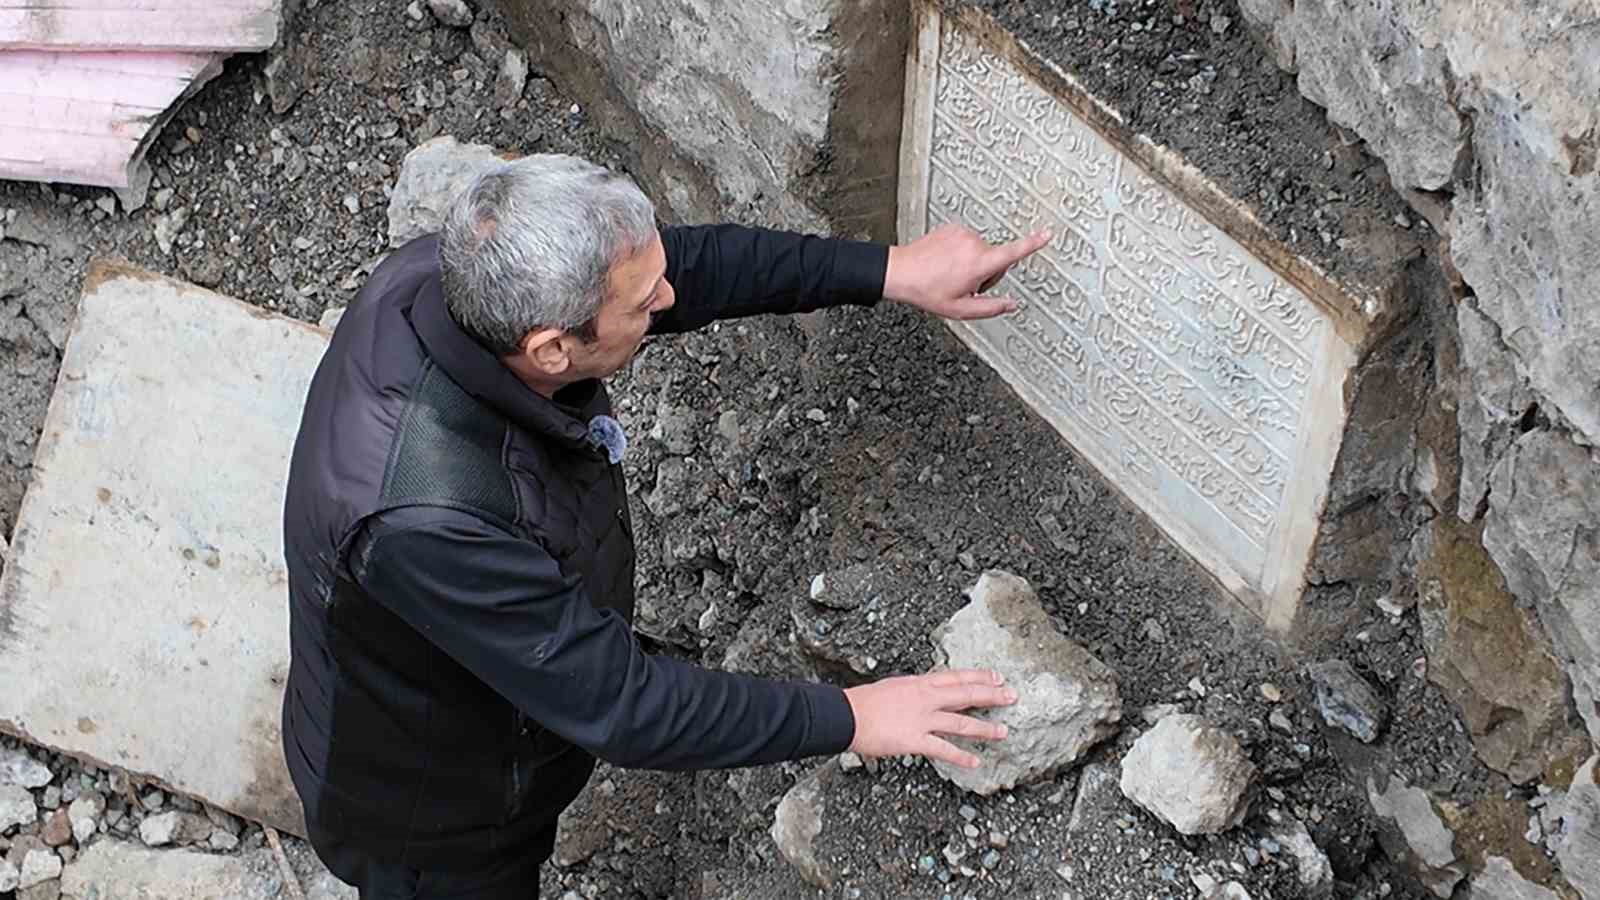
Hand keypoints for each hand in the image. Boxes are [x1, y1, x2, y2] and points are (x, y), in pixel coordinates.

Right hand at [843, 668, 1016, 768]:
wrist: (846, 715)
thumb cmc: (863, 702)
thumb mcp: (894, 687)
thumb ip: (913, 691)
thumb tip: (924, 692)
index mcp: (920, 684)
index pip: (956, 677)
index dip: (979, 677)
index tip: (997, 678)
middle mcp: (926, 698)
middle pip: (966, 695)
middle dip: (992, 696)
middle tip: (1012, 697)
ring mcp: (922, 719)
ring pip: (961, 723)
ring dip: (985, 728)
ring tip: (1003, 732)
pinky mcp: (915, 740)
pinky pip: (943, 749)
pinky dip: (961, 757)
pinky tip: (975, 762)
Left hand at [883, 223, 1051, 320]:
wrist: (901, 272)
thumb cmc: (927, 291)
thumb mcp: (960, 310)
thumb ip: (991, 308)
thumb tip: (1011, 305)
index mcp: (978, 264)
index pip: (1013, 253)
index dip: (1033, 243)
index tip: (1047, 234)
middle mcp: (973, 244)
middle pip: (995, 260)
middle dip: (985, 274)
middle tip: (963, 286)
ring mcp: (962, 234)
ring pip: (980, 252)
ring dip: (972, 264)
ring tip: (950, 275)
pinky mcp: (953, 228)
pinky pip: (967, 243)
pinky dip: (961, 254)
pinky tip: (945, 264)